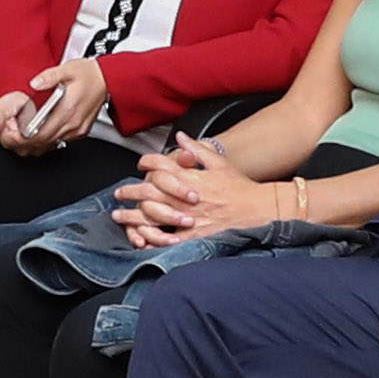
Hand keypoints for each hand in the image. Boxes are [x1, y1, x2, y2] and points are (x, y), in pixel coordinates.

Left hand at [0, 60, 108, 151]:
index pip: (40, 133)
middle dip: (21, 141)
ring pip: (47, 147)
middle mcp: (72, 124)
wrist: (108, 80)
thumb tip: (34, 83)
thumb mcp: (67, 69)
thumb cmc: (88, 75)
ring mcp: (75, 131)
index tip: (10, 129)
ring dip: (31, 144)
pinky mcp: (78, 133)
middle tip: (9, 132)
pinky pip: (56, 144)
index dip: (22, 136)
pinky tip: (34, 134)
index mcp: (68, 110)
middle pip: (41, 143)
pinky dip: (42, 142)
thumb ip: (49, 76)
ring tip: (18, 133)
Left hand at [118, 150, 289, 244]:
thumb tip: (180, 137)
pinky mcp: (195, 236)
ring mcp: (189, 217)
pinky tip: (140, 238)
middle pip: (150, 192)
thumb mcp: (220, 162)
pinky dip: (152, 239)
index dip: (147, 163)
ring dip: (133, 217)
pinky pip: (168, 240)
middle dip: (130, 192)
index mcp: (192, 177)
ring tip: (120, 216)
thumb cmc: (240, 187)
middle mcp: (187, 197)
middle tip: (119, 193)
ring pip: (153, 217)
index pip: (161, 166)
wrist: (259, 210)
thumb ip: (197, 150)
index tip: (141, 165)